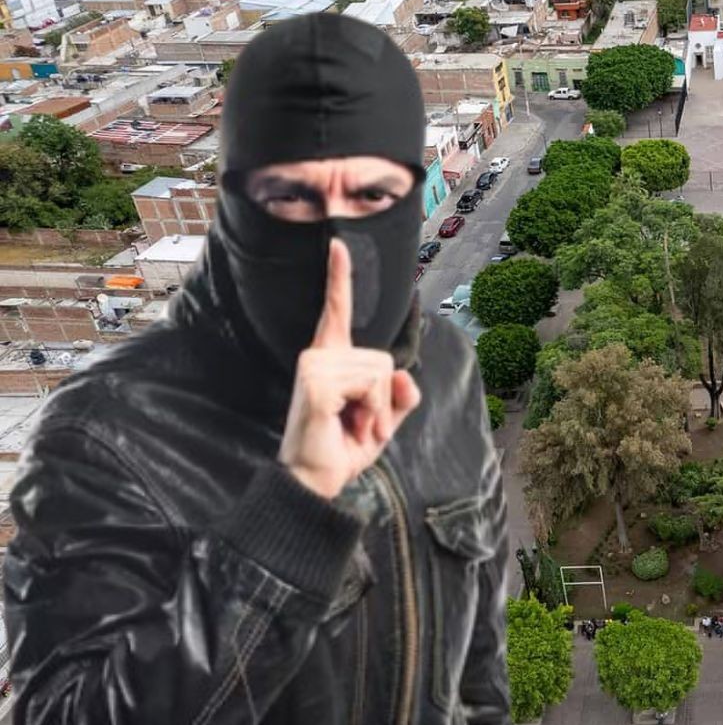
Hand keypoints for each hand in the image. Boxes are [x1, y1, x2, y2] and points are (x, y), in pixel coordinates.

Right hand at [278, 239, 420, 499]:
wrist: (315, 480)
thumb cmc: (343, 447)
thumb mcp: (384, 419)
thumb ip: (401, 395)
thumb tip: (406, 376)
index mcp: (330, 357)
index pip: (336, 309)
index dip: (340, 277)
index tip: (339, 244)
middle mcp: (317, 354)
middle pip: (385, 360)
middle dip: (385, 399)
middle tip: (360, 423)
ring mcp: (314, 365)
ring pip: (382, 373)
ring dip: (379, 410)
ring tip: (354, 426)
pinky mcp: (317, 382)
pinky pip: (372, 386)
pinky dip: (373, 414)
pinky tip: (349, 427)